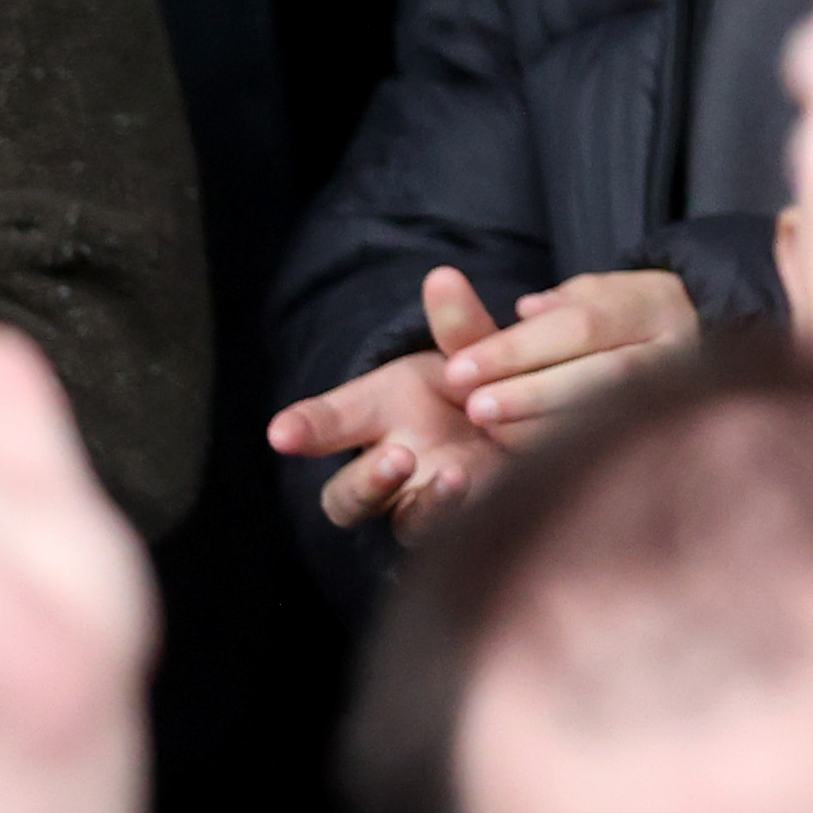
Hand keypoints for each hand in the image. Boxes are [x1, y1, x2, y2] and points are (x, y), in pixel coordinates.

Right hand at [264, 268, 505, 538]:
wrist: (529, 422)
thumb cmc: (475, 383)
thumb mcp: (468, 351)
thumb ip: (459, 324)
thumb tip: (444, 278)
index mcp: (375, 421)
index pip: (326, 426)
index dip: (304, 429)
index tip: (282, 434)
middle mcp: (391, 472)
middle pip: (349, 498)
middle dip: (367, 482)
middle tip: (395, 458)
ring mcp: (428, 505)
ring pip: (405, 525)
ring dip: (425, 505)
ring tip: (454, 476)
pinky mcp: (474, 525)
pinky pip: (462, 535)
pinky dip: (472, 517)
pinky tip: (490, 492)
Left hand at [442, 268, 699, 442]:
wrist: (701, 348)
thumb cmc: (631, 321)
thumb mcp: (599, 295)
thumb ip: (557, 305)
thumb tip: (526, 311)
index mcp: (655, 304)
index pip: (581, 324)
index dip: (518, 347)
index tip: (458, 369)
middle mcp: (679, 349)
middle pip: (602, 373)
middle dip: (532, 390)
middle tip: (475, 407)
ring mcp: (687, 396)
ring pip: (615, 414)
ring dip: (546, 426)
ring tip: (494, 432)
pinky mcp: (679, 435)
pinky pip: (623, 449)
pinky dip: (571, 452)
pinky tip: (528, 461)